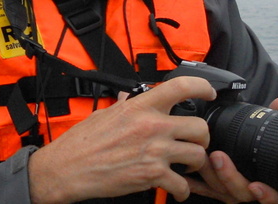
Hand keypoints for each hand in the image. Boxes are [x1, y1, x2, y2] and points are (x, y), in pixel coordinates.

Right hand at [28, 76, 215, 203]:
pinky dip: (182, 190)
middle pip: (199, 127)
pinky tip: (176, 188)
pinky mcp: (151, 176)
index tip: (209, 92)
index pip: (181, 87)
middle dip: (202, 137)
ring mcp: (154, 151)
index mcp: (141, 106)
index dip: (202, 87)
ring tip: (187, 165)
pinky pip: (182, 185)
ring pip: (197, 156)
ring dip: (195, 163)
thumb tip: (126, 97)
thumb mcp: (105, 113)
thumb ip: (123, 104)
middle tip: (195, 141)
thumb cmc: (83, 140)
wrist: (68, 168)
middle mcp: (152, 125)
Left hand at [185, 96, 277, 202]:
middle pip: (242, 192)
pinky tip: (188, 175)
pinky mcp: (218, 191)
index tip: (256, 186)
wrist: (259, 172)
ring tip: (201, 157)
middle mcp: (254, 193)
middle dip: (229, 177)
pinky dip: (197, 185)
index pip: (275, 197)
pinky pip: (207, 191)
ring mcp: (235, 193)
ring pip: (222, 191)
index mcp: (275, 185)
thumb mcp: (277, 137)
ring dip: (211, 174)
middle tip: (217, 157)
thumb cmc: (269, 155)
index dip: (267, 194)